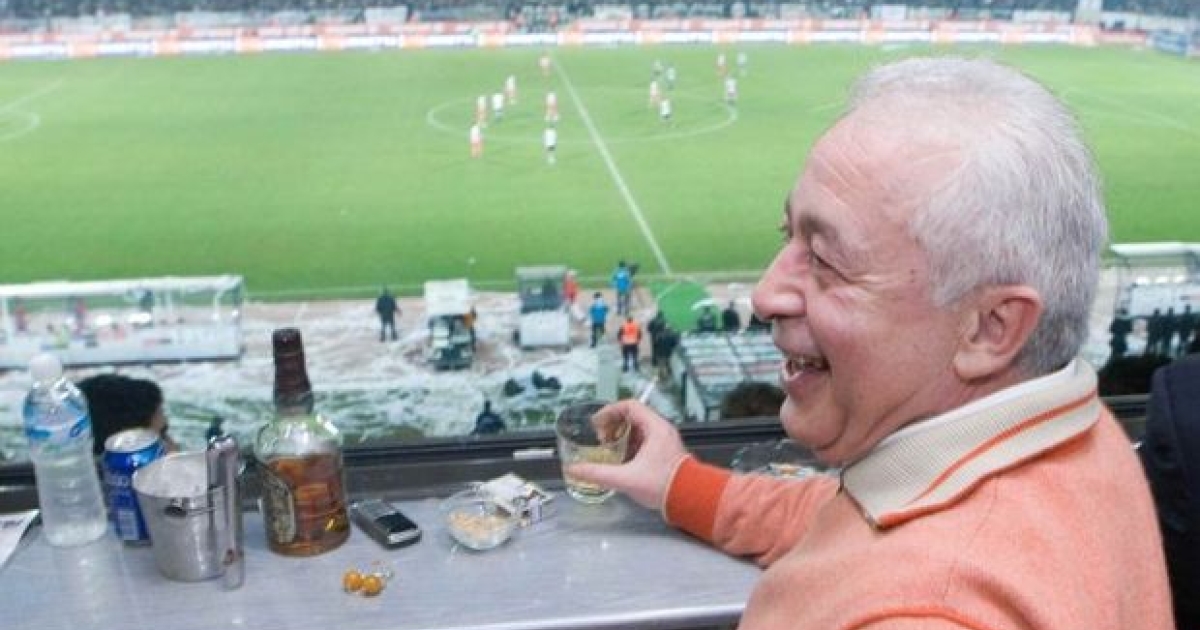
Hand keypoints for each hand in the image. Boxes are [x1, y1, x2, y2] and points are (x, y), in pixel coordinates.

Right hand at [566, 400, 687, 509]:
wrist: (691, 499)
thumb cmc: (667, 485)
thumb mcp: (626, 478)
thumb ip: (598, 473)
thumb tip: (577, 470)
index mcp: (655, 428)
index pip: (629, 406)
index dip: (609, 412)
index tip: (597, 422)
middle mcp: (662, 432)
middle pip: (633, 417)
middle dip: (614, 426)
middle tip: (602, 437)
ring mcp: (665, 443)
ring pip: (639, 430)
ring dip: (622, 437)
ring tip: (611, 449)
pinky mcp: (666, 455)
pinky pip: (645, 443)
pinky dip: (631, 447)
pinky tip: (624, 462)